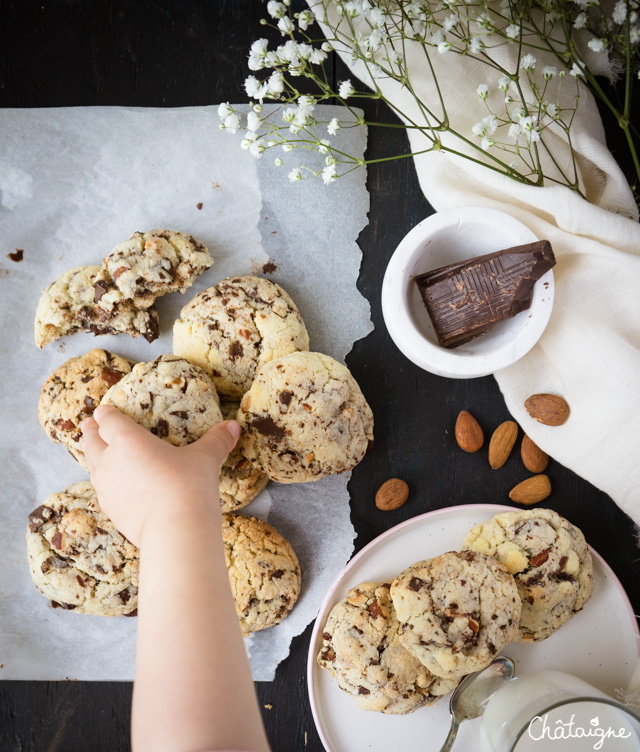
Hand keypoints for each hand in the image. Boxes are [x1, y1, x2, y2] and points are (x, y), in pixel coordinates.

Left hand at [81, 405, 239, 547]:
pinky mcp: (111, 511)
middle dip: (91, 432)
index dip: (106, 414)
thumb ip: (217, 440)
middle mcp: (110, 461)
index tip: (104, 410)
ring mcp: (107, 488)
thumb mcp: (205, 459)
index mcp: (127, 440)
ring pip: (92, 467)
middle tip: (89, 424)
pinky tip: (114, 486)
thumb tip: (234, 425)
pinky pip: (102, 490)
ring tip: (97, 453)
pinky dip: (105, 482)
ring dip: (94, 457)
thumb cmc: (188, 486)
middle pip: (91, 442)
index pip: (109, 420)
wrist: (175, 531)